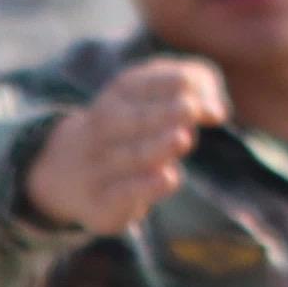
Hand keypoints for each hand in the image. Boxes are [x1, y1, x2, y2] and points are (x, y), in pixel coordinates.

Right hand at [20, 55, 227, 233]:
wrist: (69, 174)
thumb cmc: (135, 129)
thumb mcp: (158, 97)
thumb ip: (195, 89)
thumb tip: (218, 111)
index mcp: (118, 95)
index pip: (141, 83)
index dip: (173, 85)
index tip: (206, 102)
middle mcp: (101, 128)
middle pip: (130, 119)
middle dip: (161, 114)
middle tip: (190, 110)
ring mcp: (96, 166)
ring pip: (127, 157)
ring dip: (155, 148)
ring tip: (182, 139)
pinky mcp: (100, 203)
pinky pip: (121, 194)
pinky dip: (145, 187)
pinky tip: (169, 178)